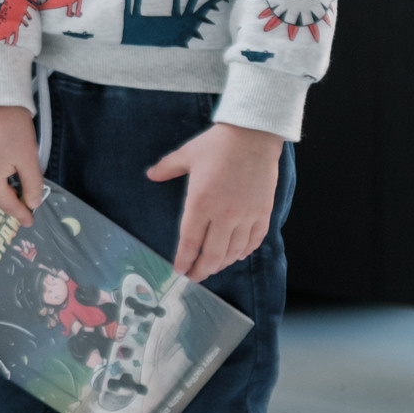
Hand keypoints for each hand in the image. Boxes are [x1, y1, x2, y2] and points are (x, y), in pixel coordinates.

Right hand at [0, 104, 42, 226]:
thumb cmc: (14, 129)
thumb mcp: (29, 159)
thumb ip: (32, 186)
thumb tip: (32, 203)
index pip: (6, 204)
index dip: (20, 214)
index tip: (30, 222)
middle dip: (9, 197)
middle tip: (26, 195)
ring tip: (14, 176)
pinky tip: (3, 164)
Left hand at [146, 122, 282, 281]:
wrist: (253, 136)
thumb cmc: (217, 144)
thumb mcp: (186, 155)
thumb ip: (166, 168)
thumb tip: (150, 175)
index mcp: (201, 203)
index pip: (189, 241)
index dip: (184, 259)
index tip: (180, 270)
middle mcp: (224, 214)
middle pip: (212, 254)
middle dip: (202, 270)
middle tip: (195, 277)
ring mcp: (246, 215)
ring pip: (233, 251)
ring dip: (222, 263)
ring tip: (213, 267)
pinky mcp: (263, 212)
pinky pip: (254, 240)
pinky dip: (245, 251)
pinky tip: (238, 254)